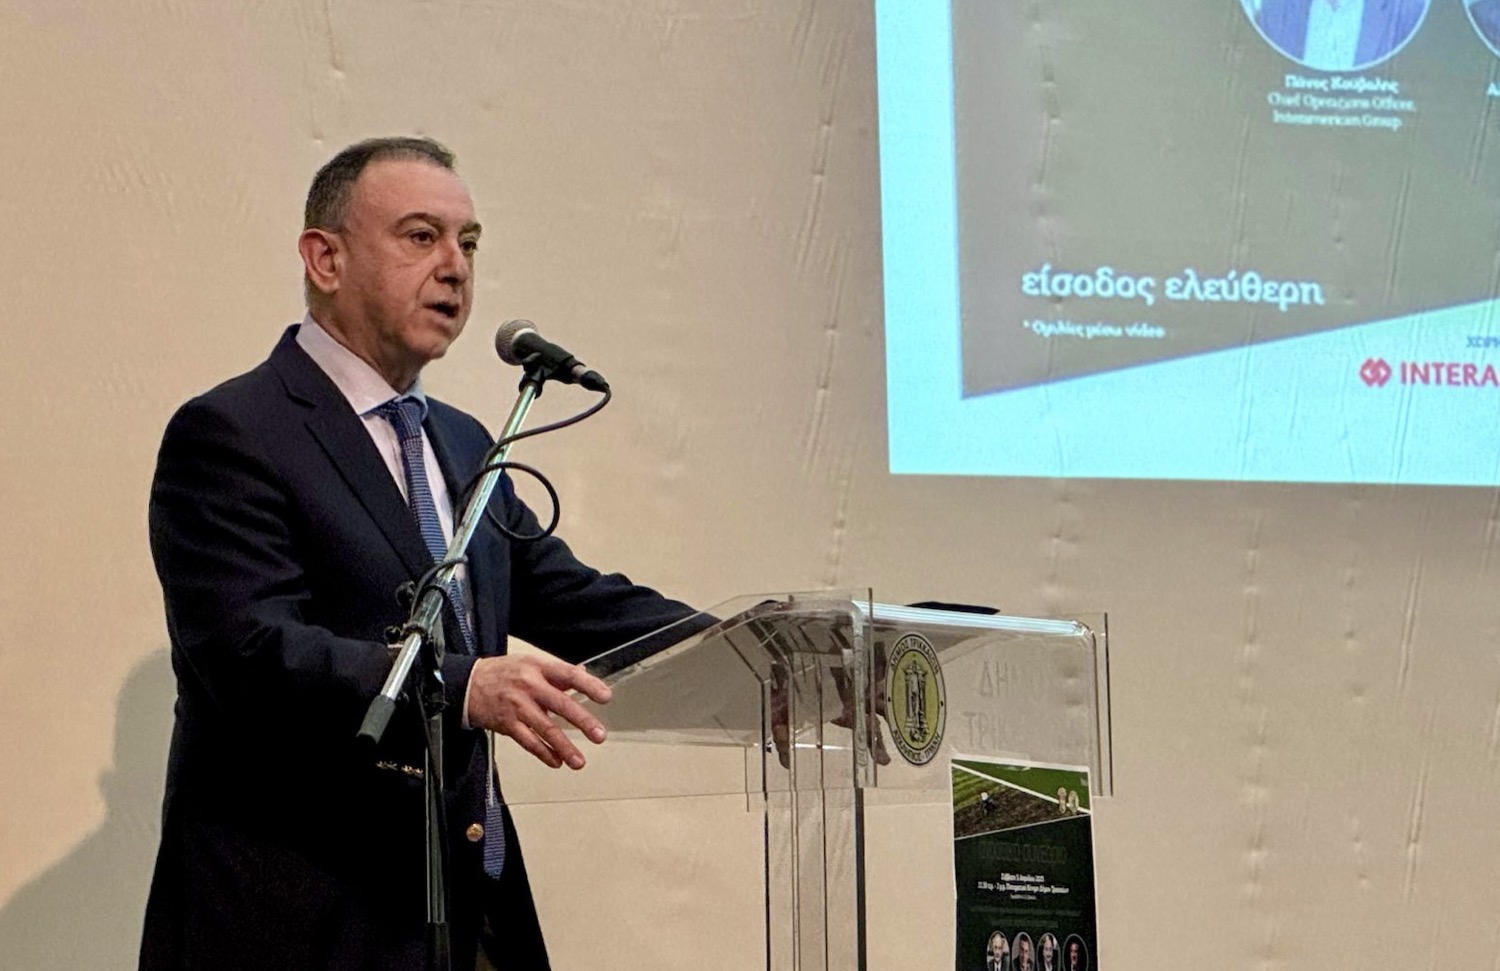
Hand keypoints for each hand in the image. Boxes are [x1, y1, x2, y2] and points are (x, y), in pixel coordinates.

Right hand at [465, 654, 611, 768]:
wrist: (468, 684)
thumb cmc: (502, 673)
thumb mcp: (529, 663)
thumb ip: (556, 672)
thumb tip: (582, 674)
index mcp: (538, 668)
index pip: (569, 675)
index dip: (589, 685)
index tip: (605, 697)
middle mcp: (529, 686)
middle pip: (560, 704)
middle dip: (582, 721)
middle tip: (599, 735)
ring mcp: (518, 706)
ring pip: (545, 729)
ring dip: (564, 747)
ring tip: (579, 761)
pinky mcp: (507, 724)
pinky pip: (528, 742)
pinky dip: (543, 753)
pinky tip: (556, 761)